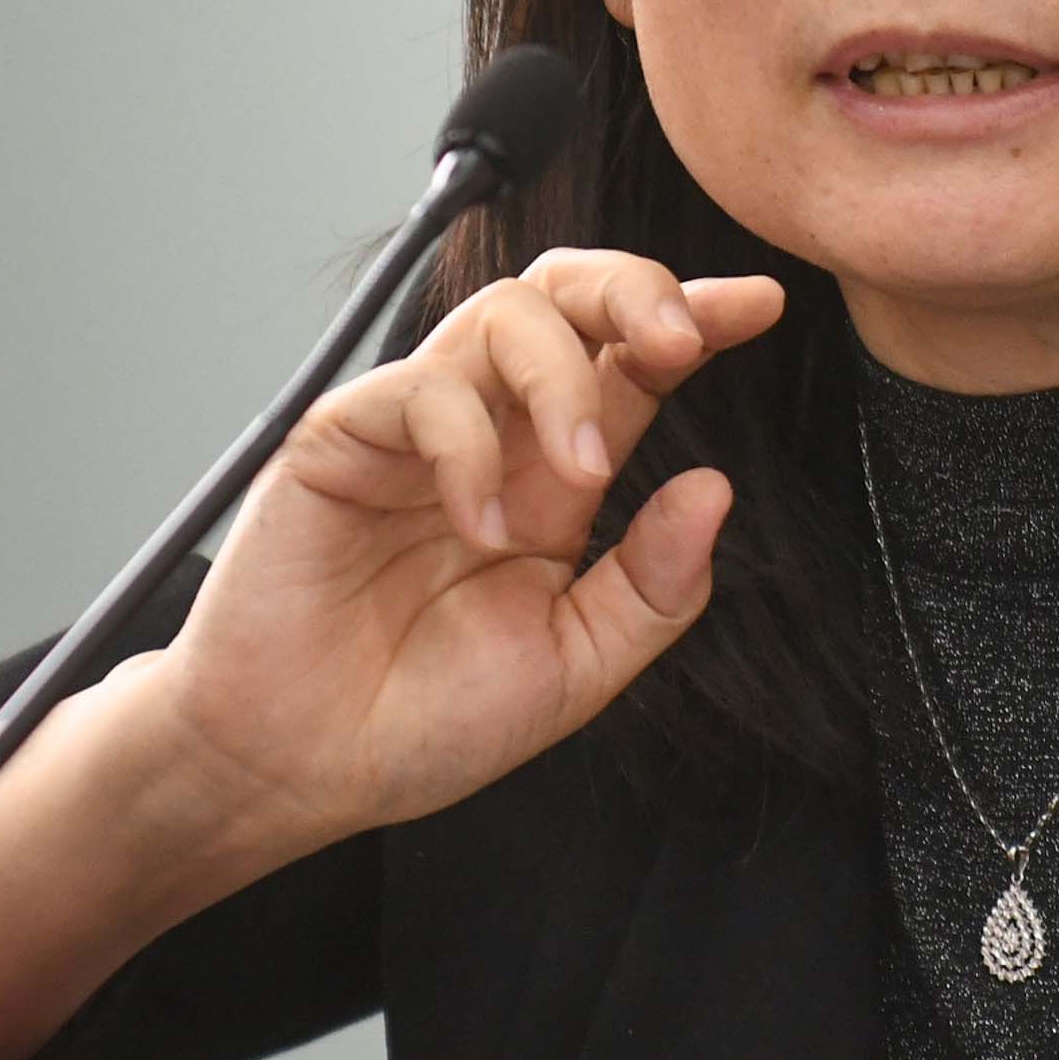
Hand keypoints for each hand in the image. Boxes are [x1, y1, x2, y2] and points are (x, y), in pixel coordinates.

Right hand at [108, 250, 784, 861]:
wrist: (298, 769)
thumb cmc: (420, 717)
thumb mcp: (573, 667)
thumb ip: (653, 587)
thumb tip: (715, 490)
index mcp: (554, 473)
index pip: (632, 361)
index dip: (696, 315)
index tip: (760, 306)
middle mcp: (492, 431)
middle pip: (566, 296)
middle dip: (636, 290)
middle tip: (684, 338)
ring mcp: (415, 427)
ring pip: (500, 315)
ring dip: (563, 375)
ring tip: (583, 471)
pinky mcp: (341, 438)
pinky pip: (419, 390)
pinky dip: (468, 446)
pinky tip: (477, 525)